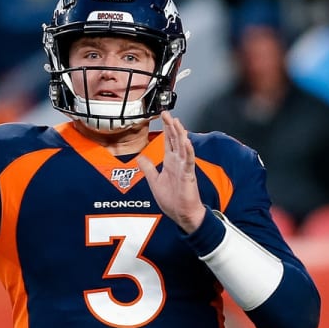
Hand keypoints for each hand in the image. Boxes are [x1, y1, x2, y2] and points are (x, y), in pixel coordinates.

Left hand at [138, 112, 206, 232]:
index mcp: (170, 162)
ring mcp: (184, 167)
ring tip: (177, 122)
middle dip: (172, 126)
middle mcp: (178, 162)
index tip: (163, 116)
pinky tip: (186, 141)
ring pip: (182, 147)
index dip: (166, 128)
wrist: (182, 214)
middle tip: (167, 112)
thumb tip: (139, 157)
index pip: (168, 141)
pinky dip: (188, 151)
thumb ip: (148, 168)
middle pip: (175, 140)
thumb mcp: (154, 181)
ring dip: (180, 134)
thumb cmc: (173, 200)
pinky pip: (189, 161)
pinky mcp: (188, 175)